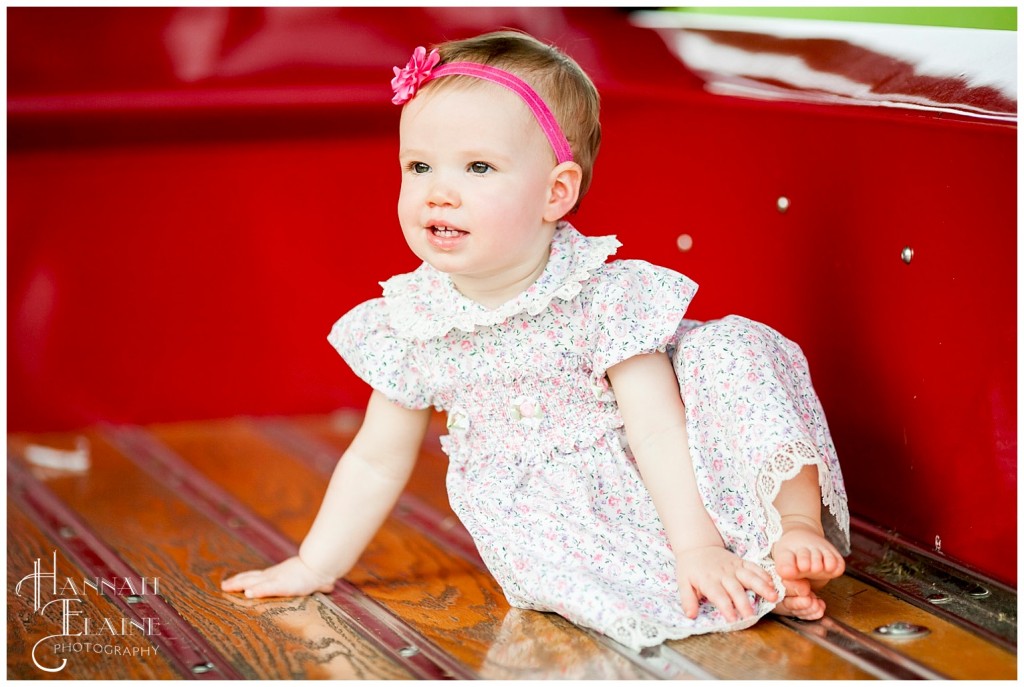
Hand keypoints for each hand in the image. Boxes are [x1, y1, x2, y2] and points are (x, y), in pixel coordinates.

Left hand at [221, 556, 336, 598]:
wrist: (324, 564)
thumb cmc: (322, 571)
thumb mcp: (317, 578)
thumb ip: (321, 583)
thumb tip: (330, 586)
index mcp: (280, 574)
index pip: (258, 576)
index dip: (245, 578)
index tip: (233, 582)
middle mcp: (276, 575)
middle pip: (252, 577)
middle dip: (237, 582)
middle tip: (224, 586)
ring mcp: (279, 579)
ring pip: (255, 582)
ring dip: (241, 585)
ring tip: (227, 587)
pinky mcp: (285, 585)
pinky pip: (269, 588)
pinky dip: (258, 591)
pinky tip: (250, 594)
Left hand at [675, 546, 778, 621]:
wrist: (697, 546)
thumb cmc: (690, 568)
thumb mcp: (683, 583)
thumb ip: (687, 599)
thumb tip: (690, 615)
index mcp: (708, 580)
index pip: (718, 595)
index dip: (726, 607)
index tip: (733, 619)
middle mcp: (723, 574)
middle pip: (735, 589)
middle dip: (744, 603)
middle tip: (752, 616)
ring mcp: (733, 567)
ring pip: (749, 576)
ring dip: (762, 586)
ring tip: (773, 597)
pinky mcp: (741, 562)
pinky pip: (754, 567)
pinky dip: (764, 574)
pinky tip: (773, 583)